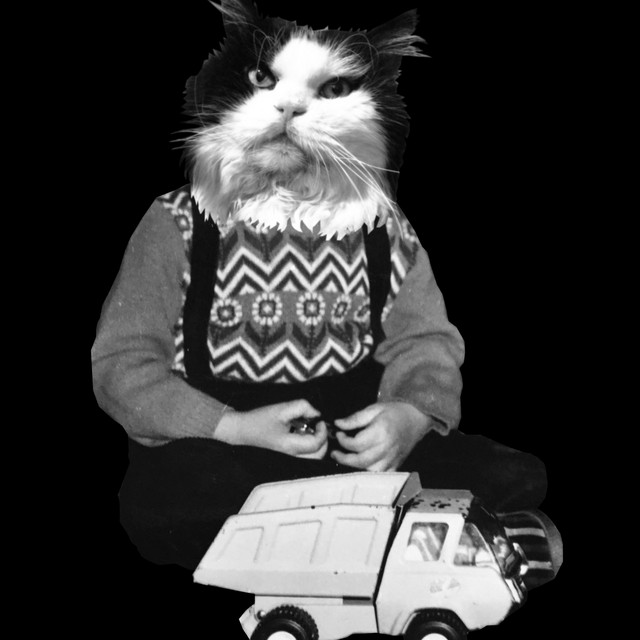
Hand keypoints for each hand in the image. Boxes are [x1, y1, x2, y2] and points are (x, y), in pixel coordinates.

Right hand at [214, 399, 328, 458]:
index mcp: (290, 446)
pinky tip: (300, 434)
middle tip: (317, 426)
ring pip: (312, 458)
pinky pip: (304, 456)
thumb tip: (316, 414)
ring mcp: (288, 460)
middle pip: (318, 455)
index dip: (323, 432)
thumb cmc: (259, 419)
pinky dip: (308, 447)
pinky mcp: (285, 458)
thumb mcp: (282, 408)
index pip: (317, 444)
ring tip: (309, 430)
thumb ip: (303, 407)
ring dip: (316, 444)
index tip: (319, 420)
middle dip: (322, 440)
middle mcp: (291, 457)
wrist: (240, 430)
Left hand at [330, 402, 431, 470]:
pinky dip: (369, 472)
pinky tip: (362, 465)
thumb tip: (338, 424)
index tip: (339, 434)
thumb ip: (355, 418)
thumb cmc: (395, 411)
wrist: (417, 417)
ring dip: (355, 467)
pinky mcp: (397, 465)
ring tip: (347, 458)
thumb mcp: (374, 409)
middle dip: (344, 458)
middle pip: (361, 461)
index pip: (356, 443)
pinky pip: (381, 475)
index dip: (343, 441)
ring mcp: (393, 458)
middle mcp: (387, 447)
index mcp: (381, 432)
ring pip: (370, 471)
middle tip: (335, 453)